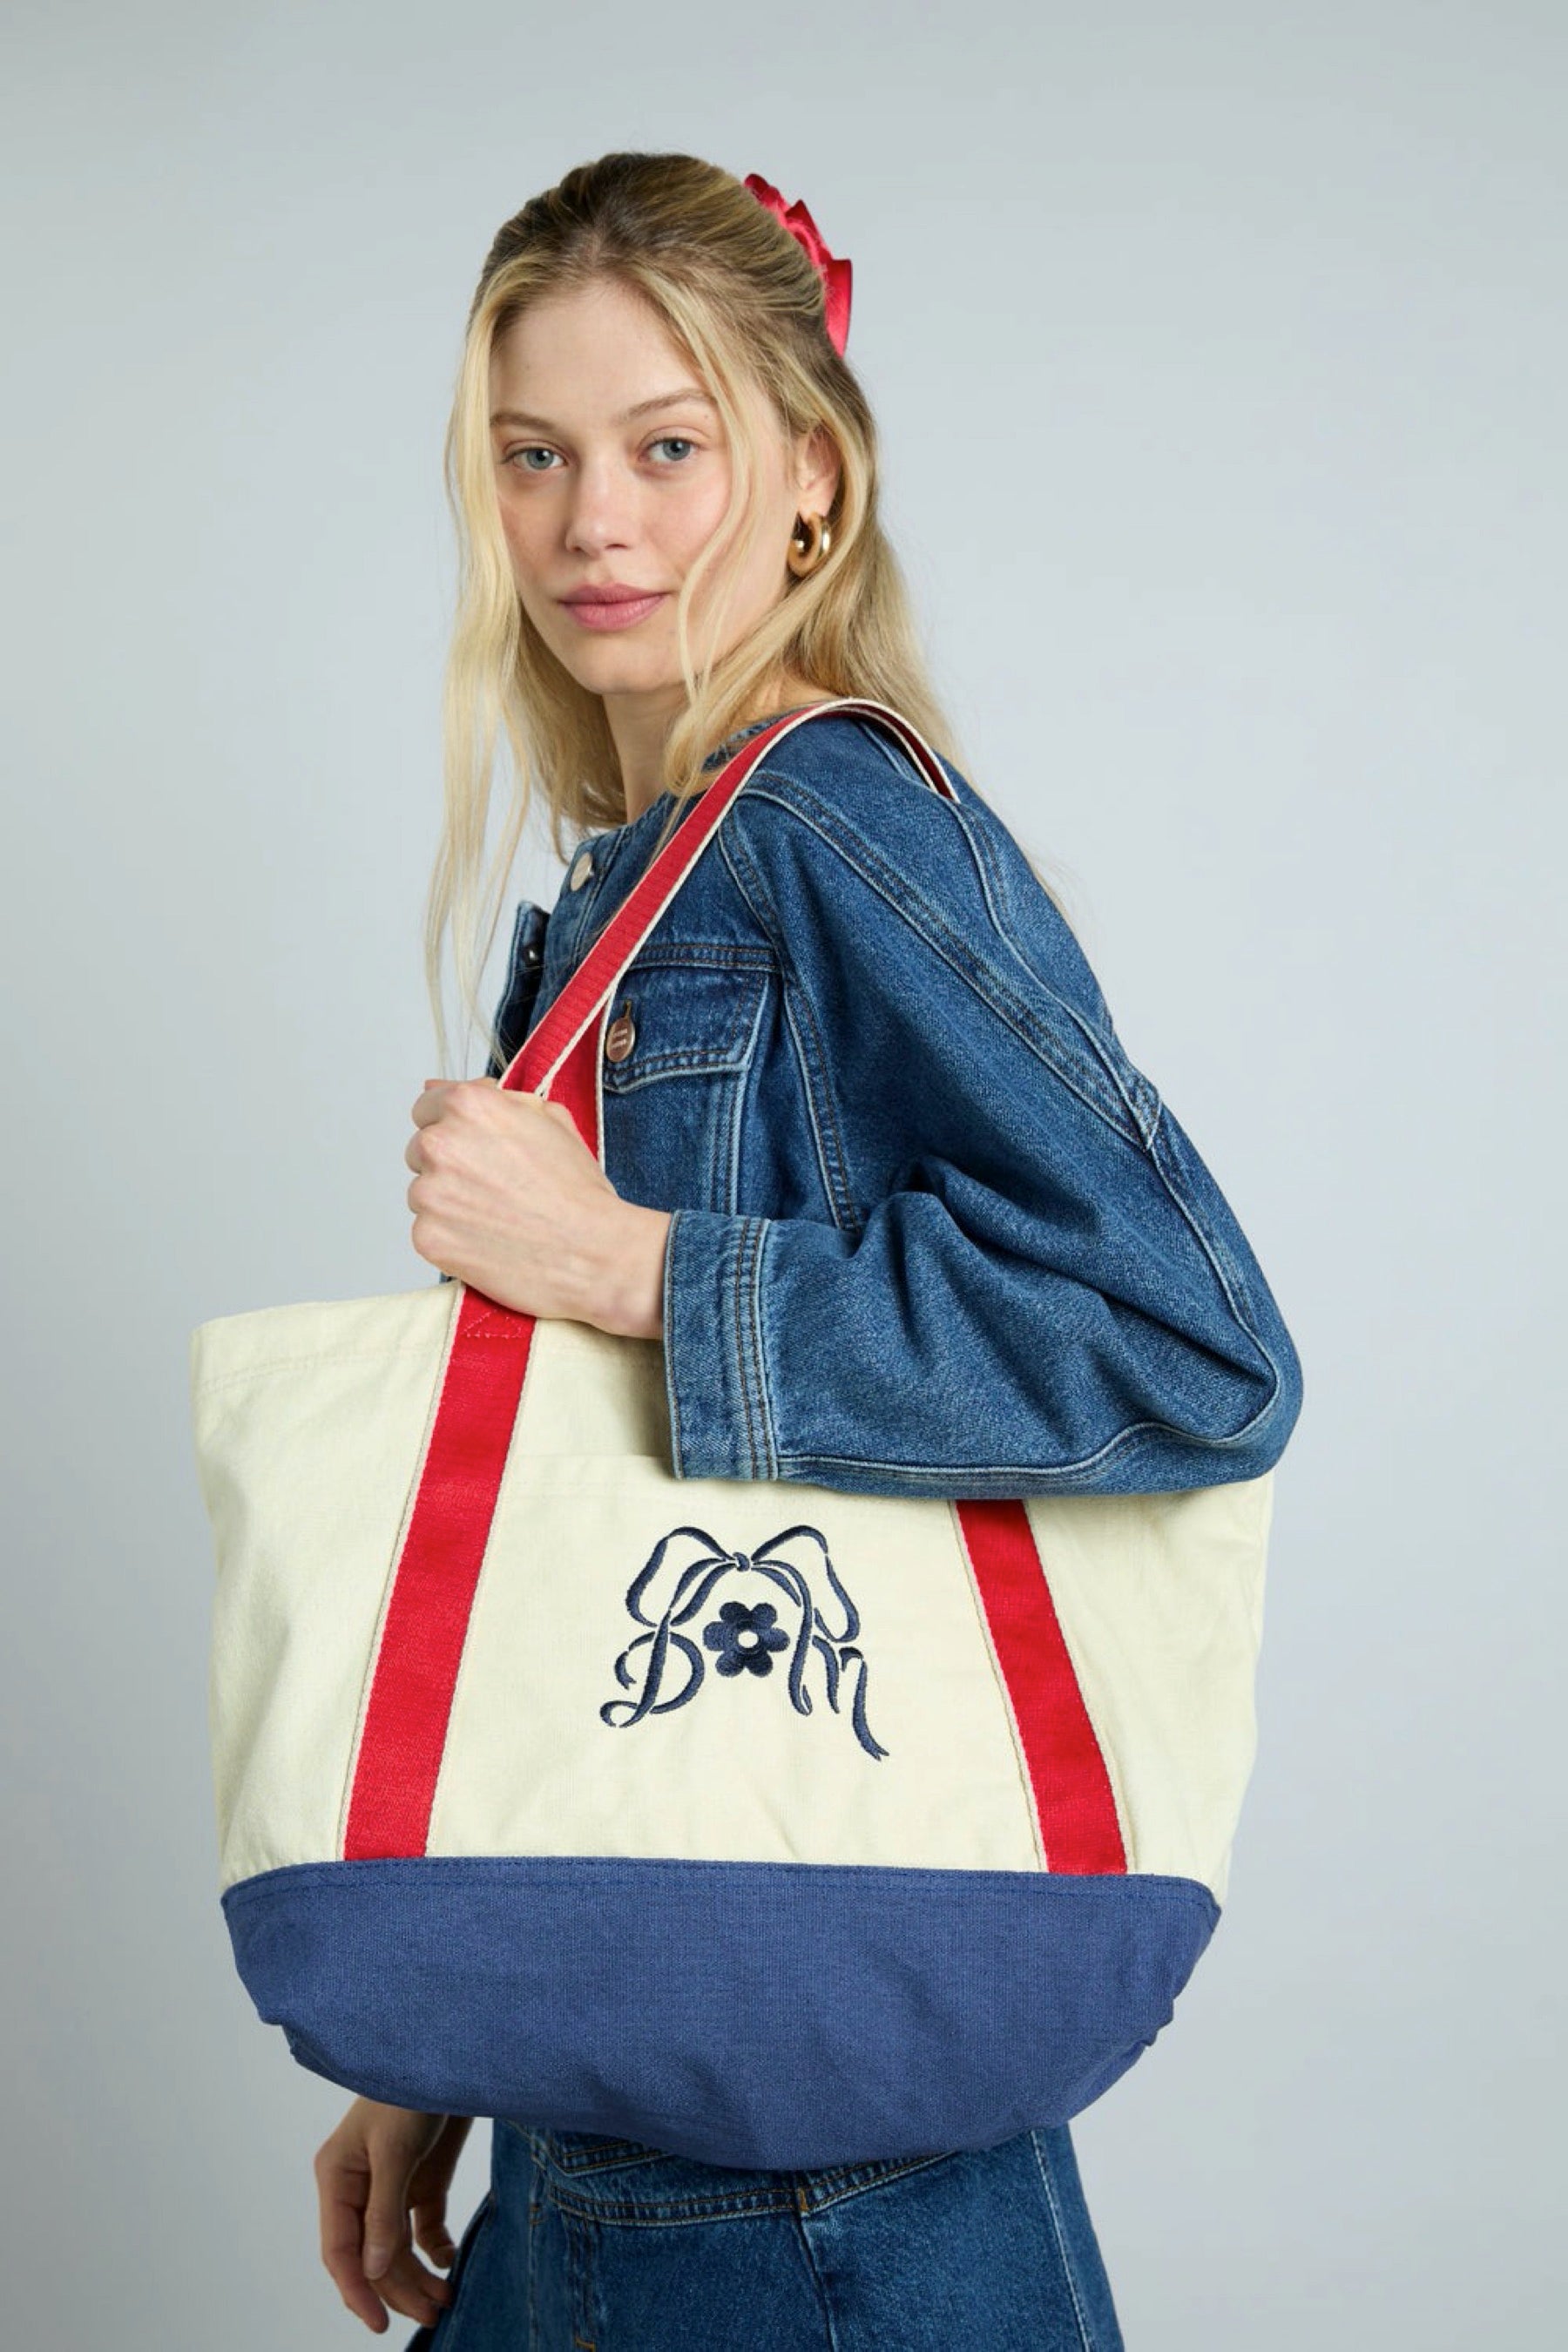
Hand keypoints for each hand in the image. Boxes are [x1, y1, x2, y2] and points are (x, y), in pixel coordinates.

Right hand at [314, 2097, 473, 2332]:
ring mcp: (391, 2185)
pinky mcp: (422, 2179)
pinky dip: (435, 2248)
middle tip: (432, 2314)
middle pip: (372, 2255)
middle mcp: (359, 2188)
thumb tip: (374, 2272)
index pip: (340, 2249)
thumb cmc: (409, 2087)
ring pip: (397, 2248)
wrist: (452, 2052)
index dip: (357, 2290)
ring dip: (418, 2276)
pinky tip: (448, 2260)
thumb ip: (384, 2210)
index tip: (379, 2325)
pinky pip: (422, 2227)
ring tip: (444, 2300)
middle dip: (398, 2289)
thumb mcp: (394, 2149)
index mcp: (337, 2177)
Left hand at [406, 1077, 670, 1338]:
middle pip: (421, 1150)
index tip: (477, 1149)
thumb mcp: (550, 1120)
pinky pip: (427, 1231)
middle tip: (496, 1188)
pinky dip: (451, 1238)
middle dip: (450, 1166)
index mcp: (468, 1106)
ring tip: (497, 1217)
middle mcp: (441, 1144)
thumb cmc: (578, 1191)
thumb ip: (493, 1099)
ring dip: (449, 1203)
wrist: (595, 1253)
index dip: (455, 1127)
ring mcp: (429, 1193)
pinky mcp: (427, 1237)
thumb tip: (438, 1087)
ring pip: (423, 1192)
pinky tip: (489, 1241)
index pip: (427, 1107)